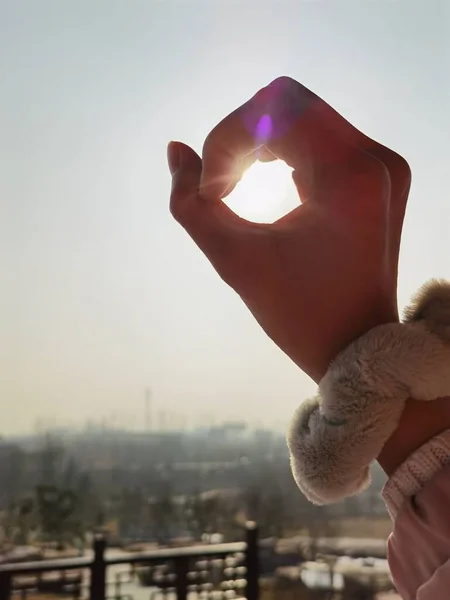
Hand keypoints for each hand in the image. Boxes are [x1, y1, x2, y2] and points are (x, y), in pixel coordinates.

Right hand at [168, 77, 410, 382]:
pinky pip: (320, 135)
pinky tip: (270, 182)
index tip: (211, 195)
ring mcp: (382, 163)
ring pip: (303, 113)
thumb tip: (176, 150)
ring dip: (258, 140)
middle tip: (220, 187)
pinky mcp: (378, 174)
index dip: (225, 142)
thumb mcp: (235, 261)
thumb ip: (190, 204)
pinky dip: (282, 149)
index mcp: (350, 175)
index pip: (273, 108)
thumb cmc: (299, 314)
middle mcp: (376, 158)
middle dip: (239, 136)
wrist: (358, 345)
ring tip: (237, 185)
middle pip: (287, 100)